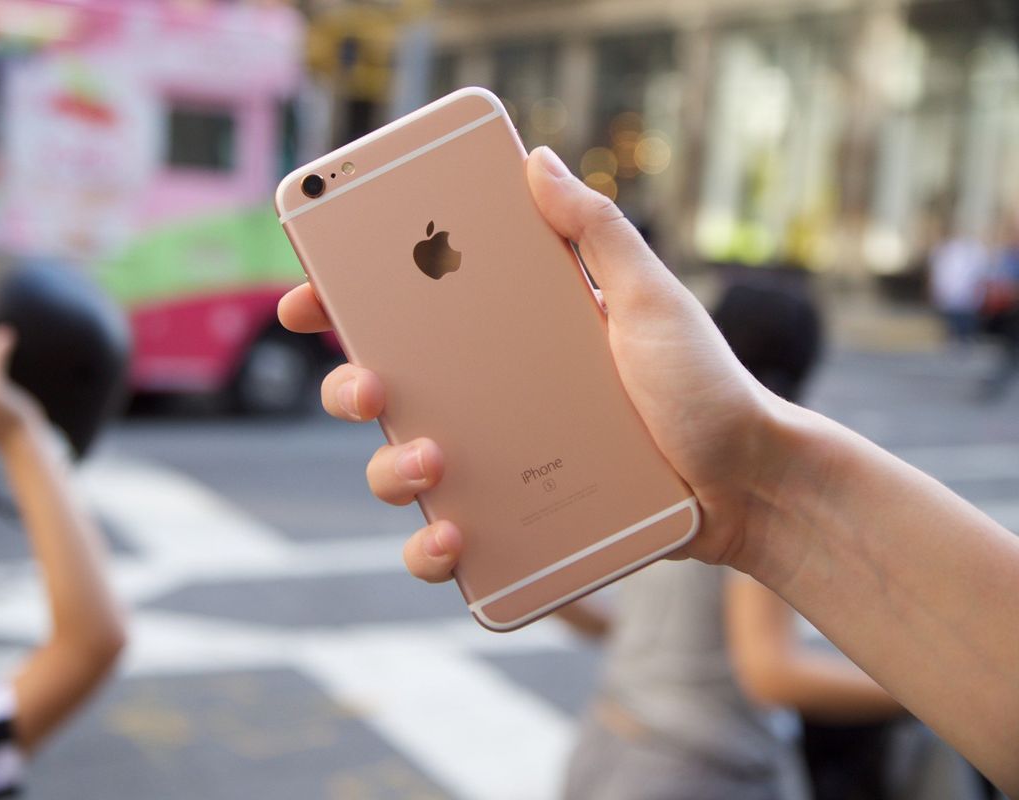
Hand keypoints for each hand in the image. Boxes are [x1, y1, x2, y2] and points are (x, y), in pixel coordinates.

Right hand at [278, 146, 793, 582]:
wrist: (750, 481)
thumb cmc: (703, 386)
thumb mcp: (648, 298)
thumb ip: (596, 230)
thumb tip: (537, 159)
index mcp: (505, 342)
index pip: (409, 319)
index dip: (345, 305)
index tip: (308, 295)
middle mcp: (487, 403)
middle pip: (381, 396)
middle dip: (348, 387)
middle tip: (372, 383)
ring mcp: (496, 467)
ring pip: (397, 473)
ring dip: (388, 469)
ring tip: (431, 460)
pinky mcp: (515, 527)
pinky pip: (445, 548)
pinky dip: (431, 549)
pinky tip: (456, 535)